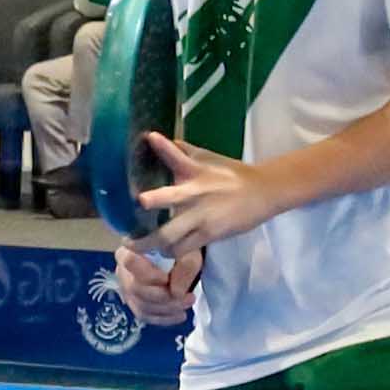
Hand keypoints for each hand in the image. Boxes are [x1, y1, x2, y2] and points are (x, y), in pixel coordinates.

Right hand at [113, 235, 200, 326]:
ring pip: (140, 305)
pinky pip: (143, 315)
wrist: (180, 254)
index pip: (130, 262)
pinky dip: (163, 318)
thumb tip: (176, 293)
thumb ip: (186, 266)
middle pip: (135, 289)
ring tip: (187, 303)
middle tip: (188, 297)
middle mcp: (123, 269)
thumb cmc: (182, 246)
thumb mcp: (189, 249)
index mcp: (131, 248)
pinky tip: (180, 315)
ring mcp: (127, 287)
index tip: (167, 278)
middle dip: (164, 297)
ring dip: (166, 309)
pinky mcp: (134, 301)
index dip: (149, 275)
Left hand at [130, 128, 285, 253]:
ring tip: (138, 246)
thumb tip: (158, 138)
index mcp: (194, 171)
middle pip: (167, 198)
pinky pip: (184, 249)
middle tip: (127, 210)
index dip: (163, 146)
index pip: (176, 154)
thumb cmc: (231, 174)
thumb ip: (183, 152)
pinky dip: (171, 251)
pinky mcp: (209, 235)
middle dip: (150, 203)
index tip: (150, 137)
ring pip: (169, 236)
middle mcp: (194, 193)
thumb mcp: (207, 158)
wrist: (261, 193)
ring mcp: (201, 217)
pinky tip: (163, 252)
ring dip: (151, 243)